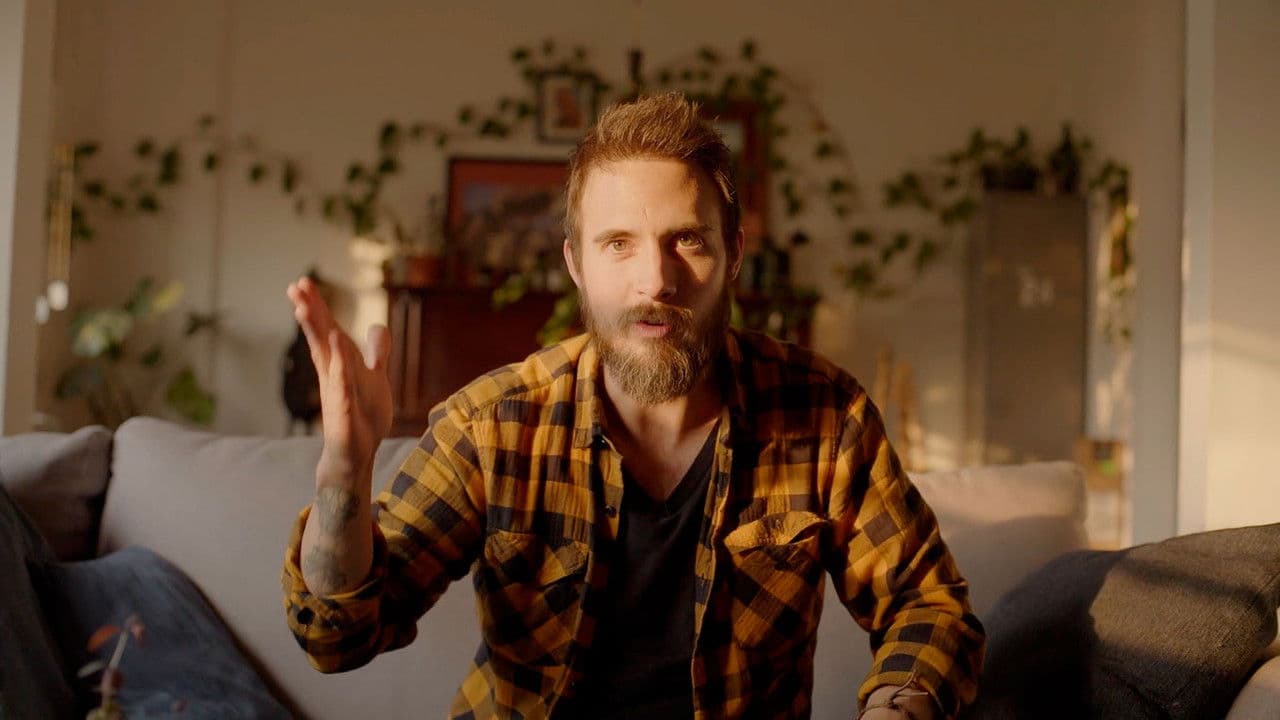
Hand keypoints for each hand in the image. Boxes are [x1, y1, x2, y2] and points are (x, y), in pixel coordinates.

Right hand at [286, 276, 392, 483]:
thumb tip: (378, 325)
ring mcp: (336, 394)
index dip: (317, 307)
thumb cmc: (362, 416)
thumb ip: (378, 352)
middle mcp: (333, 376)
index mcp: (339, 365)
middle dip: (310, 312)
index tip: (303, 282)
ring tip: (303, 309)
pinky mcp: (343, 415)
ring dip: (316, 335)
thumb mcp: (375, 378)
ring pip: (326, 359)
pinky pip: (342, 390)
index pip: (327, 330)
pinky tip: (337, 355)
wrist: (355, 455)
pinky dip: (340, 373)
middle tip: (295, 286)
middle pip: (321, 338)